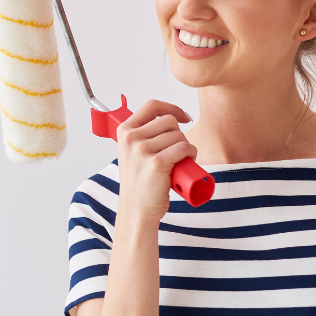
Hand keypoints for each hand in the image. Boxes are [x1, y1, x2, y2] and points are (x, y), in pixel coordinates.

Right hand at [115, 100, 196, 223]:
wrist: (137, 209)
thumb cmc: (139, 183)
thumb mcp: (132, 152)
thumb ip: (142, 134)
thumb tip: (170, 118)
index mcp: (124, 131)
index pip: (152, 105)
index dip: (172, 108)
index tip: (183, 117)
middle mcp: (131, 138)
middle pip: (169, 121)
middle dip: (179, 135)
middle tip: (177, 152)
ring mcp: (143, 150)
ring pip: (179, 136)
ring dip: (186, 147)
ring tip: (179, 162)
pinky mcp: (157, 163)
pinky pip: (184, 148)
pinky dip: (191, 154)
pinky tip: (185, 164)